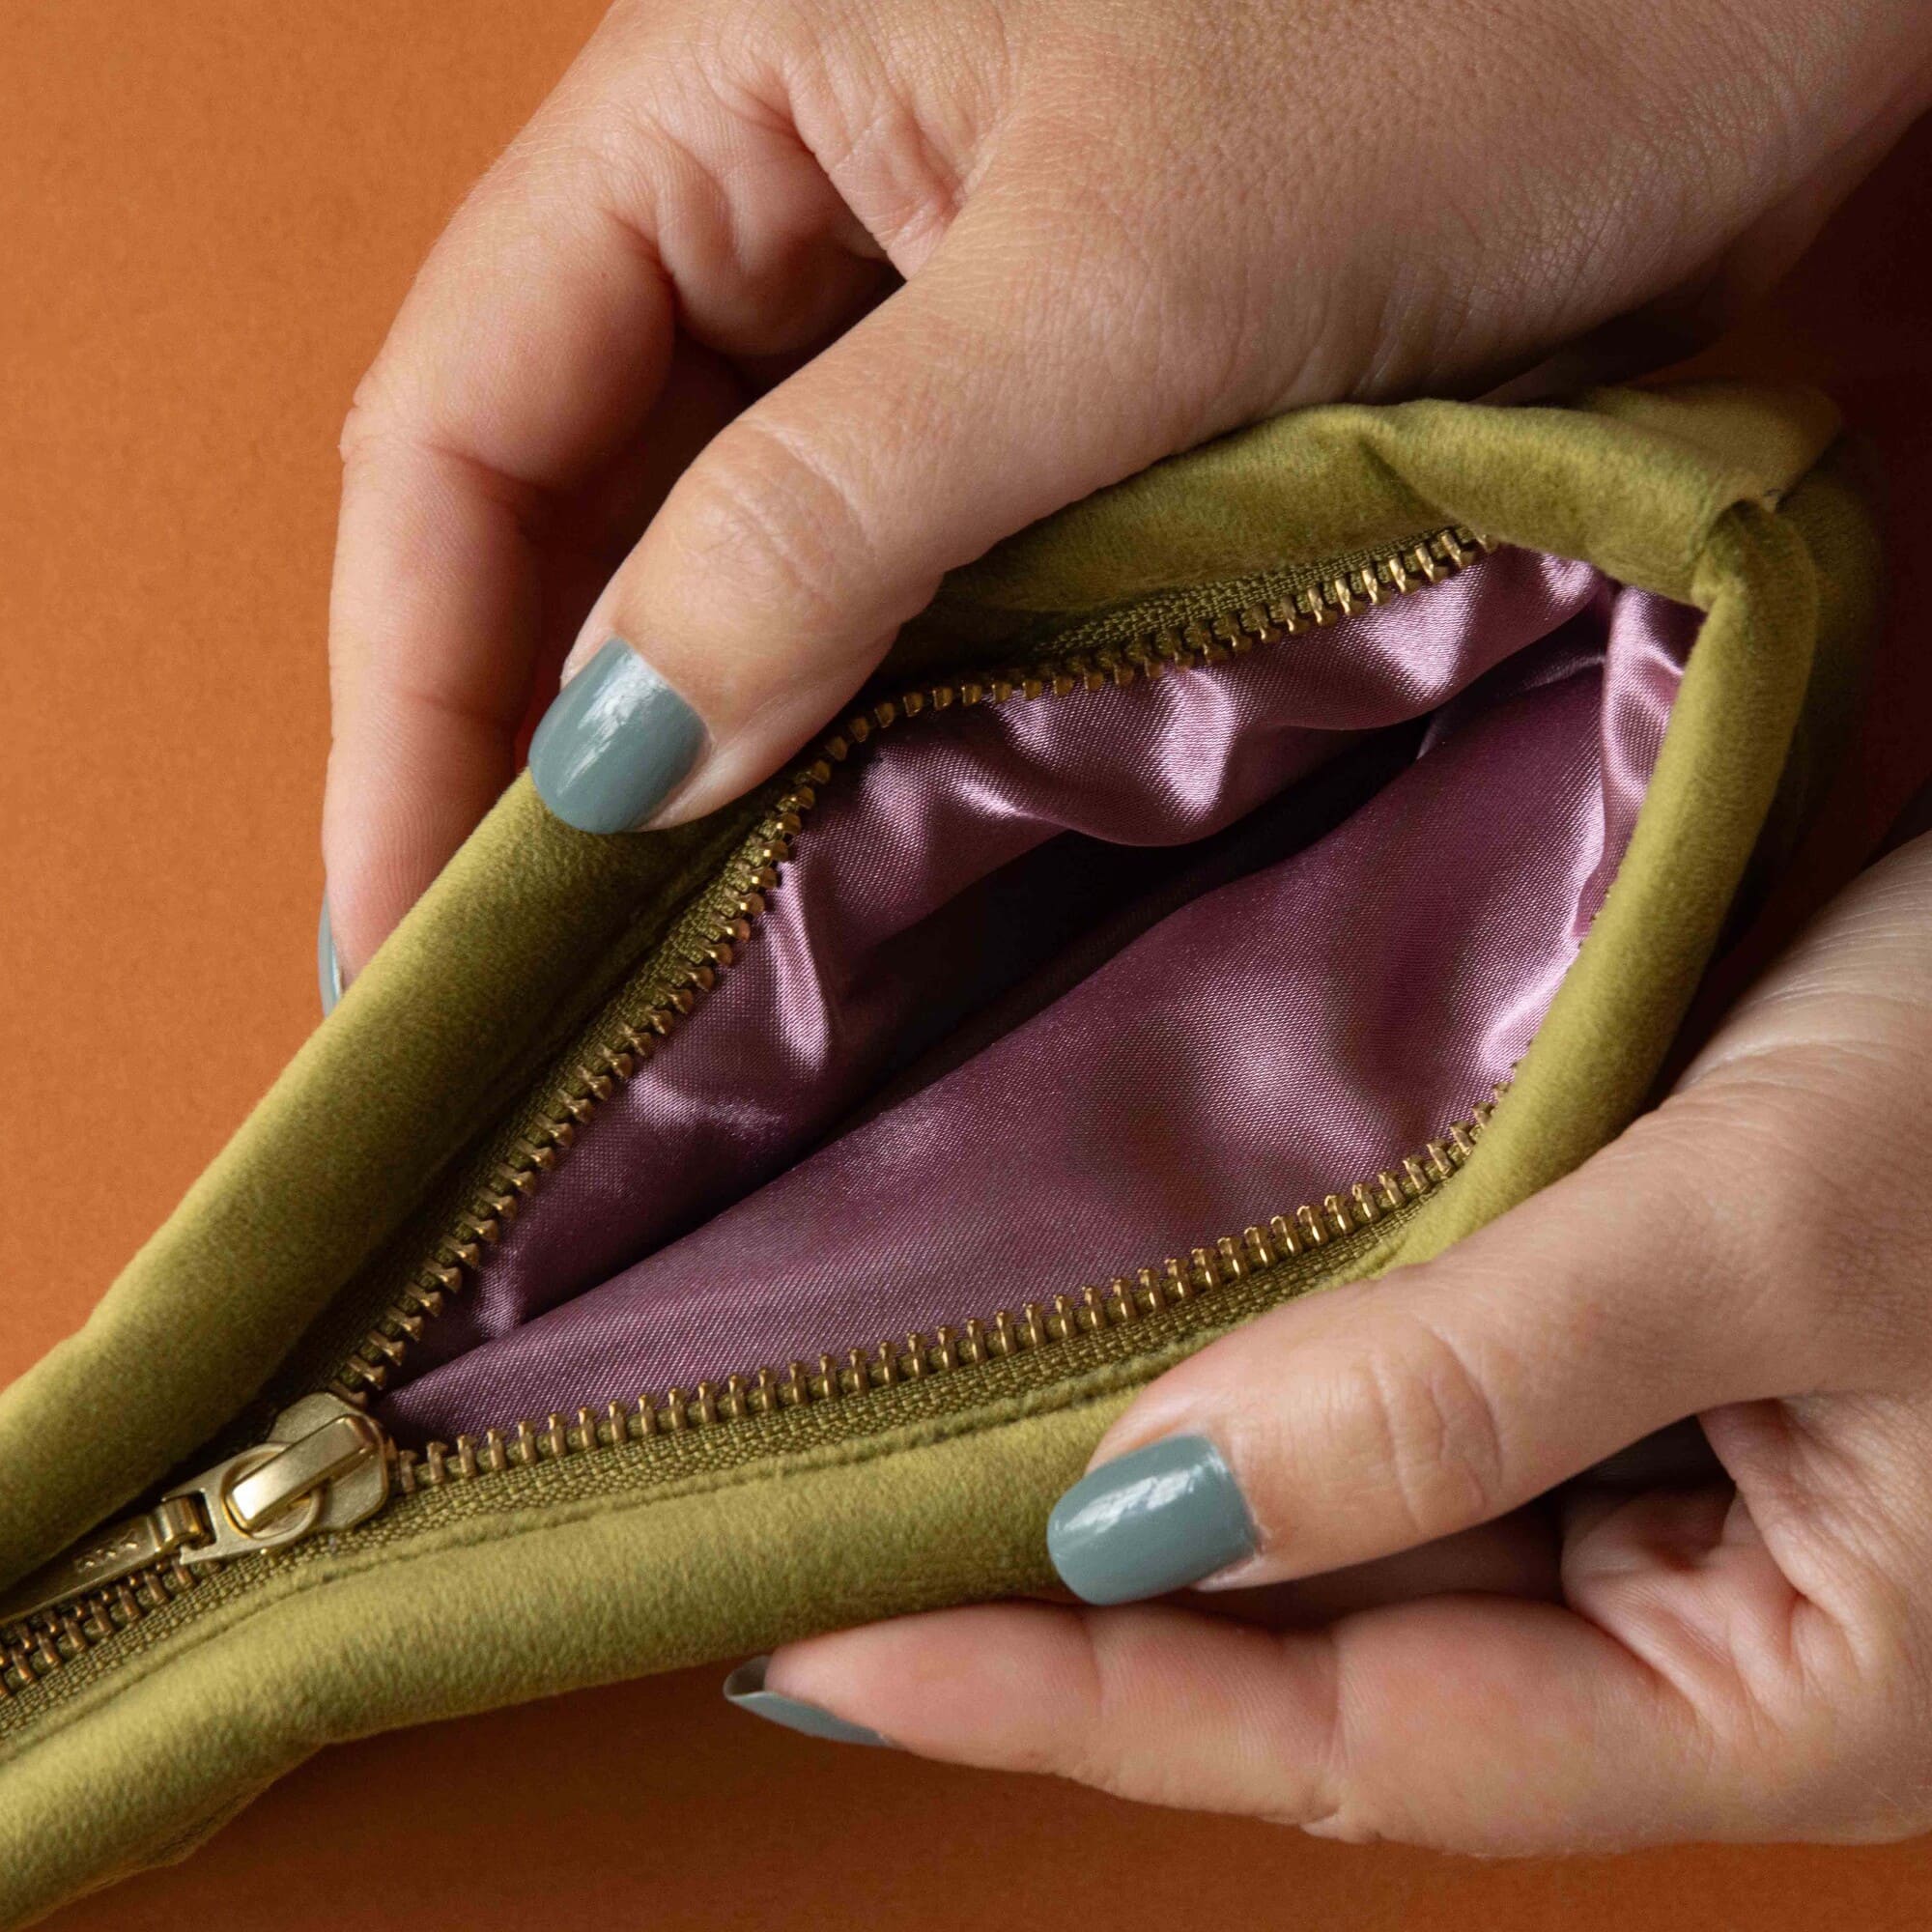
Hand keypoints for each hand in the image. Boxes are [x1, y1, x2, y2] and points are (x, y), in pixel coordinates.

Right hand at [322, 0, 1931, 985]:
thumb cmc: (1480, 36)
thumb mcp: (1122, 283)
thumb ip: (840, 509)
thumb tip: (617, 756)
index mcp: (720, 100)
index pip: (459, 427)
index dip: (410, 696)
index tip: (404, 942)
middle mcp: (784, 209)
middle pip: (562, 516)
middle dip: (522, 759)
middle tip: (503, 1018)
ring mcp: (919, 322)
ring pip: (719, 574)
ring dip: (679, 770)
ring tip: (628, 998)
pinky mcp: (1052, 418)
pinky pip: (882, 600)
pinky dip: (836, 742)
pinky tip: (818, 881)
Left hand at [741, 830, 1931, 1847]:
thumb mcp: (1773, 1224)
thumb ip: (1476, 1387)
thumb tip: (1154, 1511)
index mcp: (1777, 1694)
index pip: (1355, 1739)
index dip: (1075, 1703)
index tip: (818, 1647)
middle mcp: (1699, 1621)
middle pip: (1330, 1654)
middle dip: (1073, 1615)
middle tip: (810, 1552)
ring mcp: (1658, 1487)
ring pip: (1352, 1532)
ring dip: (1151, 1497)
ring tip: (902, 1463)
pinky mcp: (1623, 1358)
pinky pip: (1402, 1405)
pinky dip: (1255, 1386)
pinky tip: (1113, 1348)